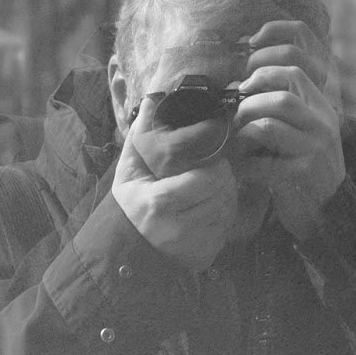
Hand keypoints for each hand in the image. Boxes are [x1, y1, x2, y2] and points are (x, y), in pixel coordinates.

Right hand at [111, 93, 237, 272]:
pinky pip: (227, 228)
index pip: (205, 180)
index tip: (212, 162)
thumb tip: (152, 99)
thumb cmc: (131, 202)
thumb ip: (142, 134)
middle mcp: (176, 227)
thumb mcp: (129, 168)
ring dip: (227, 196)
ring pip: (228, 210)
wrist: (127, 248)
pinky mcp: (204, 255)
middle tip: (216, 172)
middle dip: (224, 179)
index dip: (215, 168)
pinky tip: (210, 209)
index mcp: (158, 201)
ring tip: (213, 189)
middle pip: (222, 194)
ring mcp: (192, 244)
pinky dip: (224, 215)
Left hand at [230, 22, 345, 240]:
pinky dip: (246, 164)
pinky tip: (243, 170)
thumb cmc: (301, 168)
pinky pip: (265, 160)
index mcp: (320, 106)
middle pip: (285, 86)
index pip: (299, 63)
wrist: (326, 214)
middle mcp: (323, 121)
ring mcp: (316, 147)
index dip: (267, 59)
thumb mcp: (299, 131)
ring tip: (238, 139)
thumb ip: (279, 107)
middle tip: (238, 107)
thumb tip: (237, 83)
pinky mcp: (305, 173)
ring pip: (272, 119)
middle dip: (252, 92)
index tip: (244, 73)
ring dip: (245, 126)